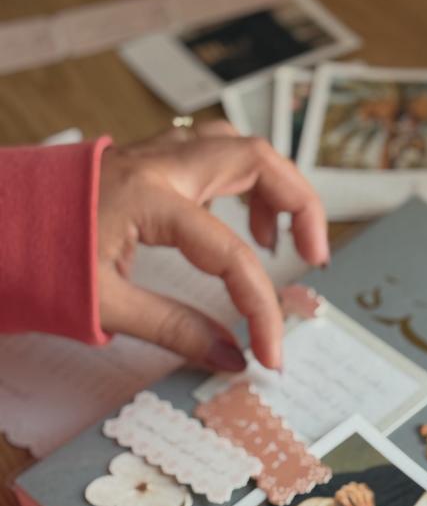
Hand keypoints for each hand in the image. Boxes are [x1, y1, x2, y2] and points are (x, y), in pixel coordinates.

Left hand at [97, 120, 327, 371]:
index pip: (229, 253)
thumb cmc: (31, 261)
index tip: (270, 354)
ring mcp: (153, 157)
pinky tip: (238, 225)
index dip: (261, 307)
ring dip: (272, 187)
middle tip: (315, 256)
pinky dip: (240, 184)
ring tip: (279, 241)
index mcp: (149, 198)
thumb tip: (232, 358)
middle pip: (257, 157)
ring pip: (236, 146)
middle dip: (301, 205)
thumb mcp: (104, 306)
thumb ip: (176, 330)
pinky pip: (211, 156)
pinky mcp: (146, 164)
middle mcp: (159, 165)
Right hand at [333, 482, 374, 505]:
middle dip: (363, 502)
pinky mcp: (339, 492)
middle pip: (360, 492)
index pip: (368, 493)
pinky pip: (345, 499)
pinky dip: (349, 505)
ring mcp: (346, 488)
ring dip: (356, 503)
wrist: (338, 505)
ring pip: (353, 494)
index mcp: (362, 488)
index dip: (370, 502)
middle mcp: (354, 485)